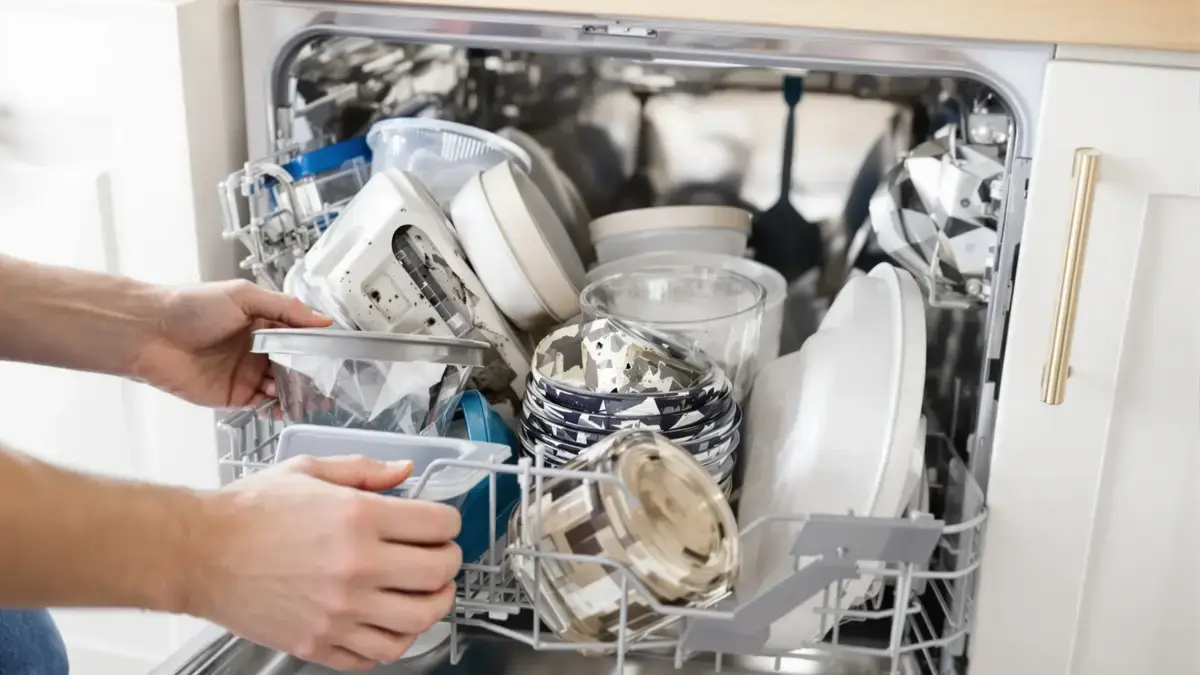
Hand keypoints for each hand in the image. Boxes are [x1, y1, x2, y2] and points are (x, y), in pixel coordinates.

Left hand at [135, 280, 331, 407]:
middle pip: (294, 366)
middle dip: (312, 375)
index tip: (335, 355)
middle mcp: (256, 349)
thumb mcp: (244, 295)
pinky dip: (278, 409)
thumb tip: (323, 319)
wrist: (149, 333)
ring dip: (298, 393)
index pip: (299, 336)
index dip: (316, 346)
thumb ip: (286, 308)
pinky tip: (288, 407)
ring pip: (282, 387)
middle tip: (329, 384)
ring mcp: (246, 374)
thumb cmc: (190, 306)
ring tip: (312, 397)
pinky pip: (263, 406)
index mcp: (261, 322)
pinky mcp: (233, 396)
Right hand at [188, 455, 462, 670]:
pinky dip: (397, 640)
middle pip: (439, 573)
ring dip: (434, 605)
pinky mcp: (319, 643)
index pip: (439, 526)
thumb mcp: (309, 470)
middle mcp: (356, 568)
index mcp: (358, 519)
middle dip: (449, 562)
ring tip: (428, 593)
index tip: (443, 524)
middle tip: (441, 557)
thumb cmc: (249, 511)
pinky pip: (378, 654)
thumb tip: (406, 470)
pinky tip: (392, 622)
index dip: (449, 522)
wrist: (199, 553)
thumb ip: (365, 471)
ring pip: (418, 621)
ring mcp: (339, 611)